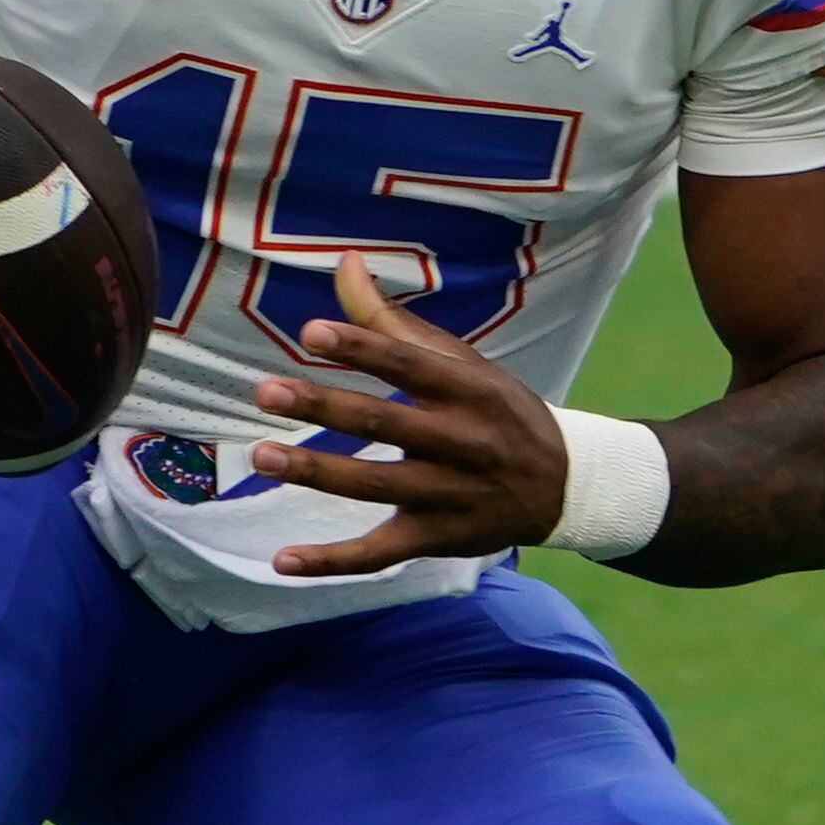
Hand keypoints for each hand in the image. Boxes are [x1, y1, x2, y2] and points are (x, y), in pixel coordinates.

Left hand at [251, 253, 571, 575]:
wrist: (561, 486)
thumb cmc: (498, 412)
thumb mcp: (462, 363)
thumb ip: (394, 321)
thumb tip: (344, 264)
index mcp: (468, 389)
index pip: (410, 363)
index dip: (363, 347)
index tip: (311, 332)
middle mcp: (460, 441)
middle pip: (385, 422)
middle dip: (324, 406)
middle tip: (267, 392)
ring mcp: (446, 495)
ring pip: (374, 485)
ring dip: (316, 471)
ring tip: (263, 455)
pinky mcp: (434, 538)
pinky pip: (378, 554)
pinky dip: (331, 561)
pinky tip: (283, 560)